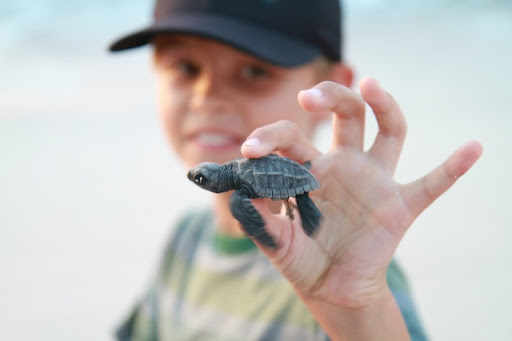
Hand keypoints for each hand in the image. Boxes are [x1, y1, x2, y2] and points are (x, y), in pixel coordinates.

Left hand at [241, 78, 481, 337]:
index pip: (293, 137)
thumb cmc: (301, 259)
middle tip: (307, 98)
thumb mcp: (274, 241)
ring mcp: (374, 182)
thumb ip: (257, 219)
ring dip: (384, 106)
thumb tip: (239, 194)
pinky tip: (474, 148)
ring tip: (371, 85)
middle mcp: (344, 165)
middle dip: (330, 98)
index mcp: (310, 168)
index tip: (250, 149)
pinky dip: (453, 168)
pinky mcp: (400, 206)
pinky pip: (432, 184)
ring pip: (388, 132)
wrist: (330, 289)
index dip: (270, 137)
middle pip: (347, 114)